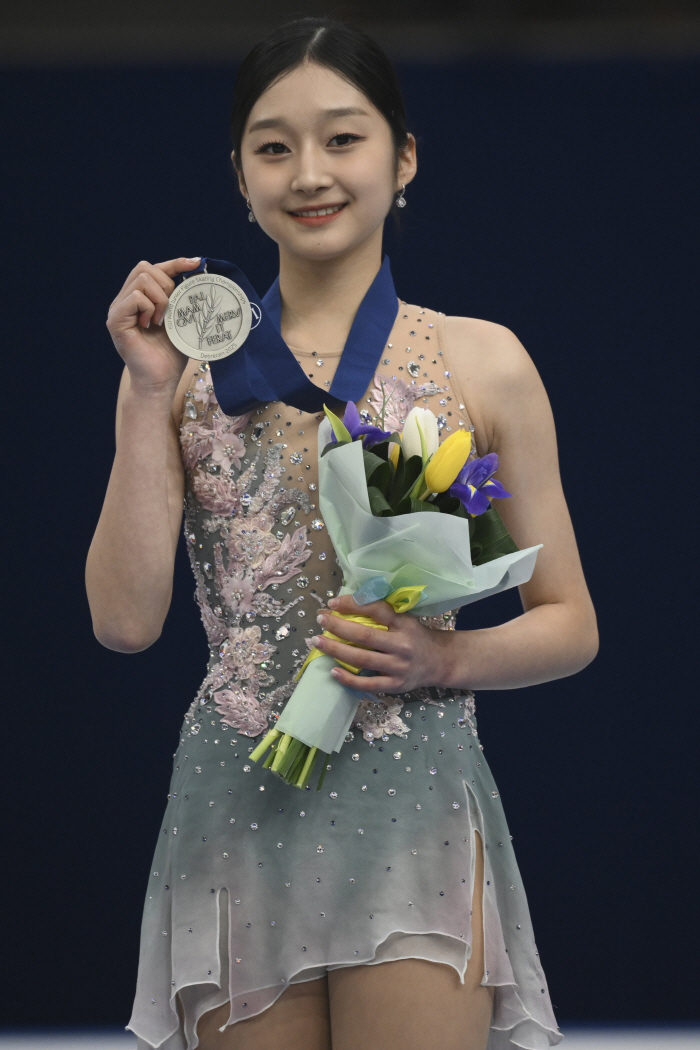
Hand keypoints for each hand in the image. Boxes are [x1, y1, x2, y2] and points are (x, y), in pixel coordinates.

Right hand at [106, 256, 201, 392]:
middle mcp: (125, 300)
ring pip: (141, 279)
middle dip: (166, 284)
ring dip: (160, 299)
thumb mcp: (180, 320)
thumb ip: (181, 299)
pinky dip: (149, 307)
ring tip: (162, 320)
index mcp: (139, 298)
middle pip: (144, 267)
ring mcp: (118, 309)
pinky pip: (135, 297)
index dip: (174, 263)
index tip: (196, 263)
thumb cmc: (171, 354)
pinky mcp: (115, 321)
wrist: (161, 380)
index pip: (153, 269)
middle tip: (171, 310)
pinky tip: (152, 325)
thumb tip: (198, 275)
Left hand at [310, 594, 452, 693]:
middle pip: (365, 636)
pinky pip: (367, 684)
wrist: (439, 662)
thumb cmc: (416, 637)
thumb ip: (383, 614)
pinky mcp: (394, 685)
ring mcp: (398, 667)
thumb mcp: (405, 620)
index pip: (376, 610)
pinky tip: (333, 671)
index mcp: (404, 624)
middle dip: (338, 627)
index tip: (332, 603)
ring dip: (336, 650)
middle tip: (320, 619)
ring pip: (362, 659)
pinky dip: (348, 679)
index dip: (353, 604)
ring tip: (317, 641)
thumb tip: (347, 604)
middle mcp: (401, 645)